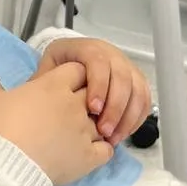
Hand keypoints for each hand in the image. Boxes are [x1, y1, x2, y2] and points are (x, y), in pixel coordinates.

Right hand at [0, 62, 113, 185]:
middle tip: (73, 110)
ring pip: (103, 122)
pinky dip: (102, 149)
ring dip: (96, 126)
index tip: (66, 85)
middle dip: (87, 99)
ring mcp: (85, 130)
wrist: (8, 163)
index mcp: (54, 85)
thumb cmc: (2, 126)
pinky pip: (107, 149)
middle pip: (94, 93)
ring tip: (82, 134)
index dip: (74, 76)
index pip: (78, 70)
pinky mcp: (90, 155)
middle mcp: (74, 104)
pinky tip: (92, 151)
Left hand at [37, 37, 152, 145]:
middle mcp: (109, 54)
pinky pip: (144, 100)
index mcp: (86, 48)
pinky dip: (136, 118)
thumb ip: (46, 81)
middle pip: (121, 77)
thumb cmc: (58, 68)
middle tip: (103, 131)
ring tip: (112, 138)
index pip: (98, 61)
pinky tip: (122, 133)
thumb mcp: (48, 70)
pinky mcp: (136, 81)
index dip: (99, 85)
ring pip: (136, 90)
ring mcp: (126, 67)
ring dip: (127, 116)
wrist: (74, 61)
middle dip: (115, 107)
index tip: (92, 110)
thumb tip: (42, 97)